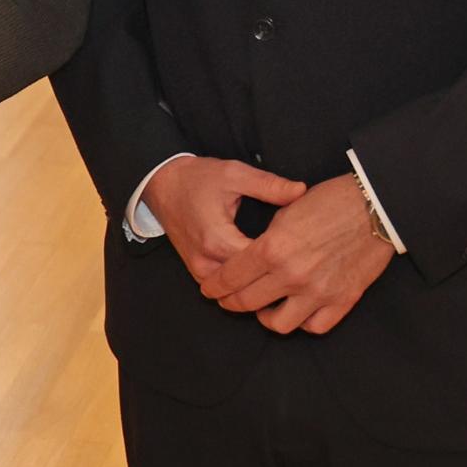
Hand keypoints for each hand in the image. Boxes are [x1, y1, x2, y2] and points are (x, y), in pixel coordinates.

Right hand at [139, 155, 307, 284]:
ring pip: (236, 292)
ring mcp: (199, 270)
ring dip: (257, 283)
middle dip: (275, 274)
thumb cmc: (197, 178)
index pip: (261, 264)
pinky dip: (242, 284)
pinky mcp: (197, 272)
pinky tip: (260, 273)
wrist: (162, 185)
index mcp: (218, 240)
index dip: (285, 257)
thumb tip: (301, 191)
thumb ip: (269, 185)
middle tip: (298, 263)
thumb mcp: (235, 174)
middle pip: (250, 283)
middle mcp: (207, 261)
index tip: (303, 248)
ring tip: (281, 270)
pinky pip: (224, 289)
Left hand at [200, 176, 394, 334]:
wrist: (375, 207)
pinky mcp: (343, 300)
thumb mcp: (285, 211)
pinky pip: (314, 326)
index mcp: (272, 248)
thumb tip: (248, 258)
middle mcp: (292, 274)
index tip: (209, 289)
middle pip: (246, 303)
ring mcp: (318, 291)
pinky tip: (295, 310)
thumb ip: (265, 240)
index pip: (229, 277)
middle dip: (230, 303)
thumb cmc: (329, 202)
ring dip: (265, 317)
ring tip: (264, 306)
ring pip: (278, 324)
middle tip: (227, 300)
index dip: (214, 286)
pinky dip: (301, 322)